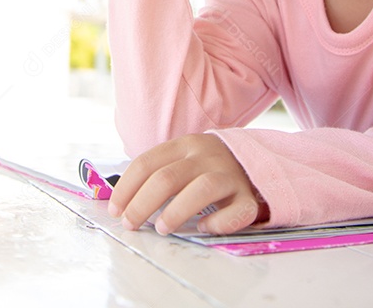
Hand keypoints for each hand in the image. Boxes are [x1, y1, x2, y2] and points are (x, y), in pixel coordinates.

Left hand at [107, 134, 267, 234]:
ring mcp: (230, 175)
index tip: (114, 209)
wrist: (258, 162)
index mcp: (185, 145)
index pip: (147, 163)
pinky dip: (218, 222)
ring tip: (161, 228)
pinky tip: (204, 227)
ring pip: (200, 190)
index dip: (126, 188)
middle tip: (131, 224)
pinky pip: (237, 211)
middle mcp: (206, 156)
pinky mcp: (250, 197)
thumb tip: (121, 203)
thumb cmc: (210, 167)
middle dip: (142, 203)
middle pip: (167, 177)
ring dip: (176, 211)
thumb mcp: (185, 159)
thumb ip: (160, 172)